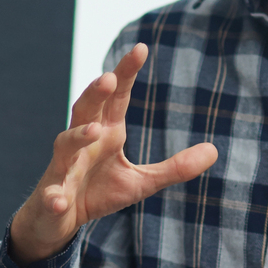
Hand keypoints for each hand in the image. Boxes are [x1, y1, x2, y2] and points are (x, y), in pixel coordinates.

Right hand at [7, 44, 217, 264]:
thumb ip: (175, 167)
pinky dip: (54, 196)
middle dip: (95, 93)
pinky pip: (52, 194)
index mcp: (105, 133)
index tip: (141, 48)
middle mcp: (82, 143)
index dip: (125, 73)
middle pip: (85, 110)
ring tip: (94, 131)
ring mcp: (64, 168)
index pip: (115, 97)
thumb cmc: (99, 192)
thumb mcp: (142, 182)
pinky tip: (59, 200)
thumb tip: (215, 150)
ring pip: (65, 145)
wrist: (59, 218)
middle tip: (108, 78)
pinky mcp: (53, 196)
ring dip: (77, 136)